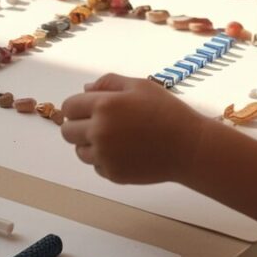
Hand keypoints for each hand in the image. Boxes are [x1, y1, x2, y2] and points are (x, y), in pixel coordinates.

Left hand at [61, 74, 209, 184]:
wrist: (189, 147)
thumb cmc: (167, 111)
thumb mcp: (140, 86)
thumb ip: (109, 83)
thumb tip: (85, 89)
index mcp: (103, 106)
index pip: (69, 107)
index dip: (77, 107)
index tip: (89, 108)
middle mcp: (99, 132)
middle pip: (67, 132)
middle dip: (78, 126)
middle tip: (99, 124)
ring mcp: (104, 156)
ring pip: (80, 151)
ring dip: (89, 144)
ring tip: (116, 138)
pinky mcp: (113, 174)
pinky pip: (96, 166)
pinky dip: (105, 160)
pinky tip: (126, 152)